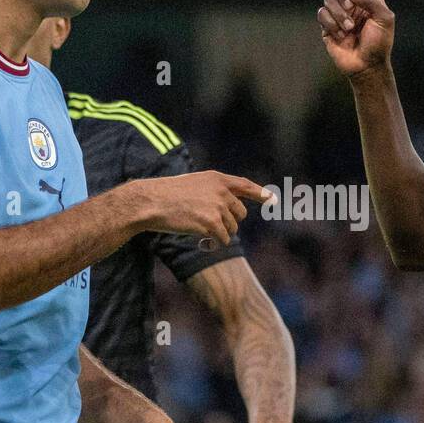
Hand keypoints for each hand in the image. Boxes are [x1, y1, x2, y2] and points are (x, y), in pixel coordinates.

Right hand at [131, 172, 272, 246]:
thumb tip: (229, 207)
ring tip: (199, 229)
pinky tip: (201, 241)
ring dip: (219, 233)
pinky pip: (223, 239)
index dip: (260, 193)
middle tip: (209, 224)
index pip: (245, 185)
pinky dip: (214, 243)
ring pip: (232, 229)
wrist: (150, 202)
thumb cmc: (166, 194)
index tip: (273, 200)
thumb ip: (213, 191)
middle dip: (229, 222)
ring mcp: (218, 207)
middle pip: (240, 214)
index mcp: (217, 178)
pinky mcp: (212, 223)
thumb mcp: (193, 184)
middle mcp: (221, 191)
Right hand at [318, 0, 395, 77]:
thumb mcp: (384, 18)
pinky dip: (332, 24)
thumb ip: (370, 0)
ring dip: (340, 15)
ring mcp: (338, 14)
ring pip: (328, 0)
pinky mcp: (327, 26)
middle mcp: (350, 2)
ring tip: (350, 30)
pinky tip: (341, 36)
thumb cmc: (380, 43)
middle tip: (351, 9)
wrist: (367, 66)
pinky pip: (321, 14)